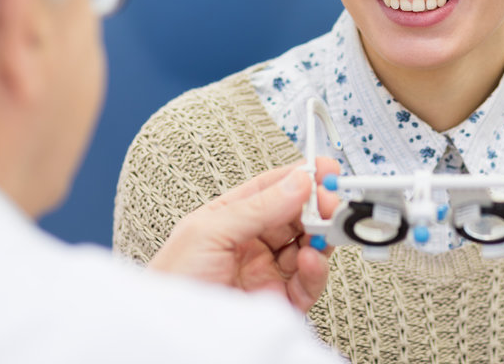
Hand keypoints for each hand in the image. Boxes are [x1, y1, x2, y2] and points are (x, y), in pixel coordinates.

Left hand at [148, 159, 340, 312]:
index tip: (323, 169)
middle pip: (295, 216)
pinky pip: (308, 282)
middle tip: (330, 200)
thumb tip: (296, 183)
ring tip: (324, 229)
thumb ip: (256, 207)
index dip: (298, 177)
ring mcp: (266, 272)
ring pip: (307, 246)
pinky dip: (316, 269)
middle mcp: (251, 243)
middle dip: (316, 205)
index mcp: (231, 218)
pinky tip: (311, 258)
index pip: (272, 189)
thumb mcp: (208, 232)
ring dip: (320, 235)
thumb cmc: (173, 282)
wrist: (173, 333)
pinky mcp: (279, 302)